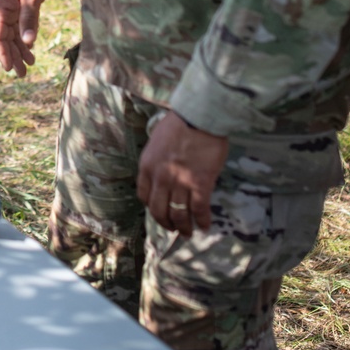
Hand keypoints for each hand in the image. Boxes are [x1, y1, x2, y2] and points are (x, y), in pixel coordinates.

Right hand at [0, 0, 52, 75]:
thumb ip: (29, 18)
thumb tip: (29, 41)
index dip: (2, 52)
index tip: (8, 67)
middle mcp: (2, 11)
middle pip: (4, 39)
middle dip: (12, 56)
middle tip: (21, 74)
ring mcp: (10, 11)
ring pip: (12, 36)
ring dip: (19, 51)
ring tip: (28, 66)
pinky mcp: (19, 10)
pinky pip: (20, 29)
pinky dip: (25, 40)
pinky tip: (30, 51)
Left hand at [137, 111, 228, 236]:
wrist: (199, 117)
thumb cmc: (179, 124)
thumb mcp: (157, 142)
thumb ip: (157, 160)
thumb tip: (163, 172)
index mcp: (147, 166)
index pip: (144, 196)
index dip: (151, 208)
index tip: (159, 212)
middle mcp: (160, 178)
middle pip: (159, 210)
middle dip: (166, 223)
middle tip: (173, 228)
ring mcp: (180, 182)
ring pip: (179, 214)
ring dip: (184, 227)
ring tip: (188, 233)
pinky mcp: (201, 184)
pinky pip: (199, 209)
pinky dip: (202, 220)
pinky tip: (205, 225)